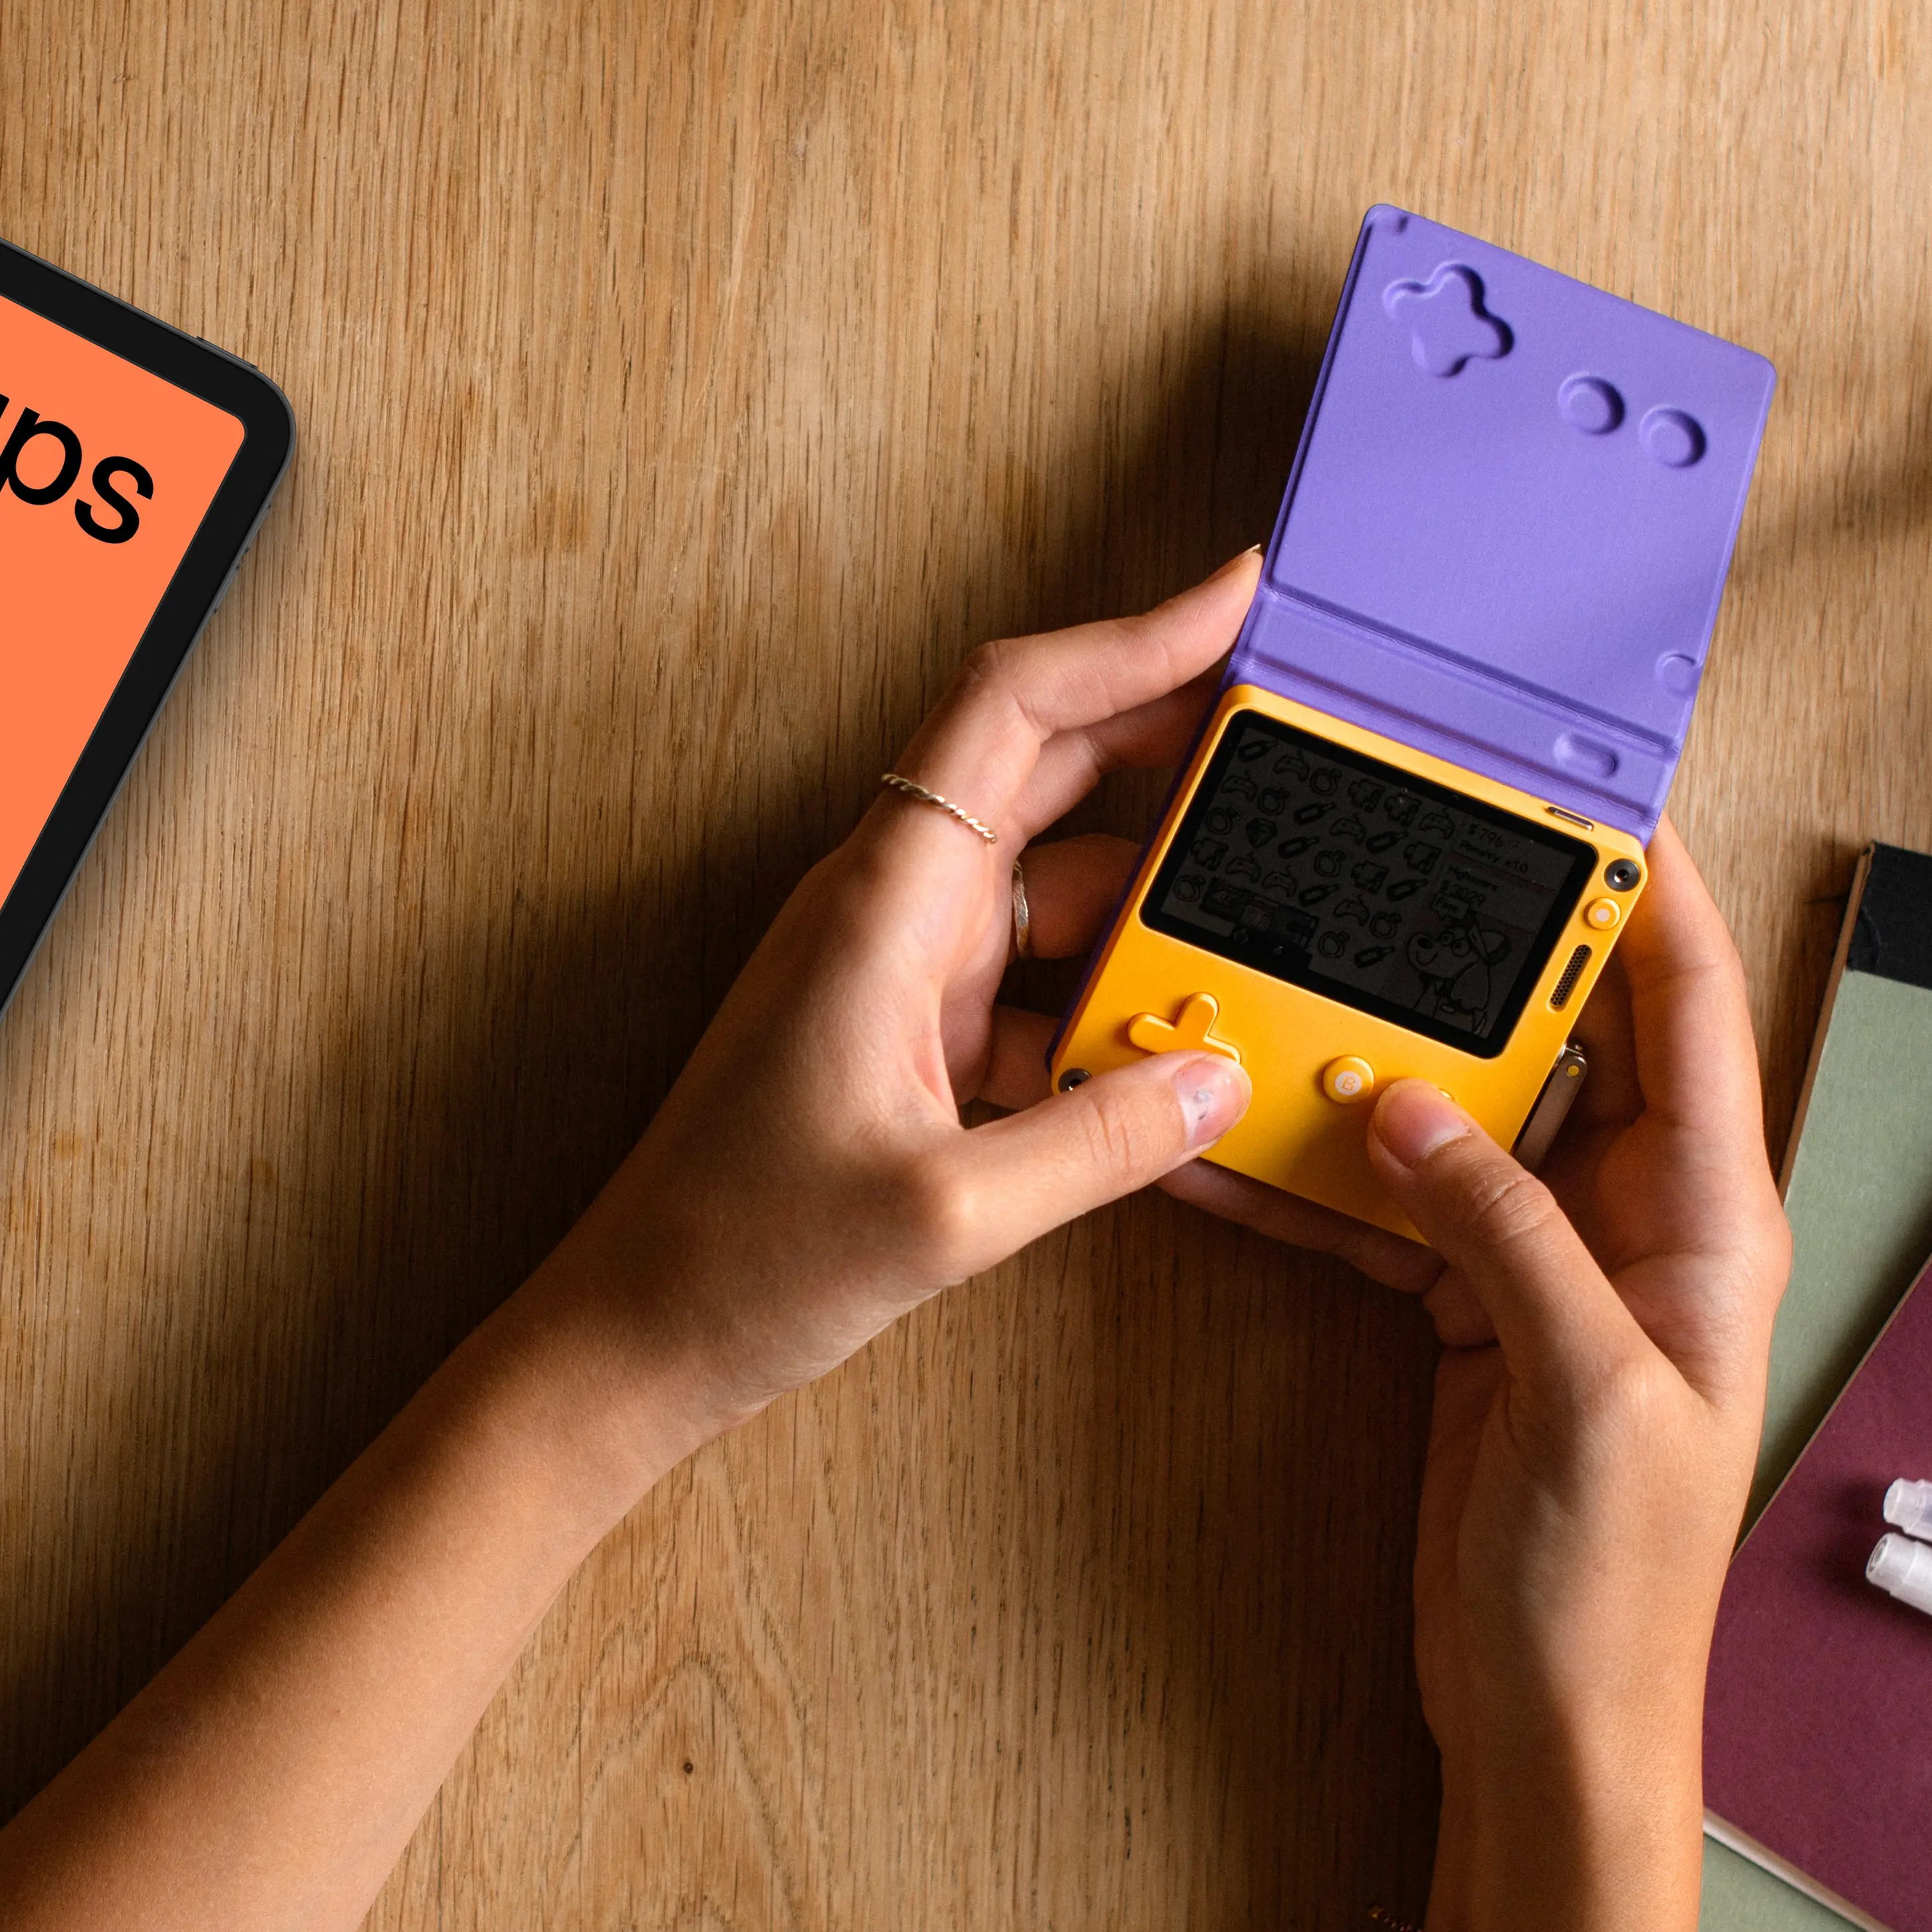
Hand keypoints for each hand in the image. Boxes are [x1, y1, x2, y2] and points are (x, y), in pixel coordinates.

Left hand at [501, 552, 1264, 1464]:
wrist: (636, 1334)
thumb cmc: (742, 1260)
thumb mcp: (948, 1214)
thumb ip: (1099, 1143)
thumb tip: (1218, 1082)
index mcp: (882, 903)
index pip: (1011, 708)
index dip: (1126, 639)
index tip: (1233, 597)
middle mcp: (889, 909)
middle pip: (1046, 770)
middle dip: (1172, 741)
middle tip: (1295, 741)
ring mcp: (897, 968)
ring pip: (1054, 883)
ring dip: (1155, 890)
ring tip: (1271, 900)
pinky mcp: (908, 1035)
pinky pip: (1036, 978)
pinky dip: (1111, 991)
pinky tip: (1182, 1040)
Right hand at [1166, 825, 1787, 1931]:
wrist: (1553, 1725)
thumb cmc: (1610, 1584)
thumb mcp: (1580, 1389)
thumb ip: (1500, 1230)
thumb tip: (1406, 1101)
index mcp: (1708, 1216)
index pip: (1685, 1003)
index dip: (1644, 885)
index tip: (1574, 783)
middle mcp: (1632, 1215)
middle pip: (1555, 1031)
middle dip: (1475, 940)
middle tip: (1387, 844)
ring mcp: (1541, 1257)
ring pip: (1449, 1104)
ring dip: (1363, 1047)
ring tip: (1274, 967)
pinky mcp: (1462, 1306)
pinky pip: (1380, 1199)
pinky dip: (1306, 1163)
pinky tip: (1222, 1128)